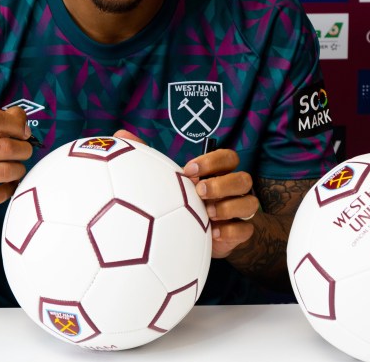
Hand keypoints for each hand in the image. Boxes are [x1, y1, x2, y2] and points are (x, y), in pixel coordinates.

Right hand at [0, 106, 32, 230]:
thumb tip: (20, 117)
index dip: (16, 124)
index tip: (24, 133)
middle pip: (5, 146)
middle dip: (24, 149)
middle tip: (25, 153)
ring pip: (6, 170)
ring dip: (19, 170)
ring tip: (16, 170)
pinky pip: (2, 193)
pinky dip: (11, 188)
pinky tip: (6, 185)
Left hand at [113, 130, 259, 258]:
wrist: (202, 234)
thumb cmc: (183, 200)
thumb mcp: (170, 181)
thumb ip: (148, 157)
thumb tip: (120, 135)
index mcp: (218, 172)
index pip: (227, 158)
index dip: (212, 162)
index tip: (187, 170)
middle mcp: (233, 189)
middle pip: (244, 178)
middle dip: (222, 184)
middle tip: (198, 192)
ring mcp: (240, 210)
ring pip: (249, 203)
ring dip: (228, 208)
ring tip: (206, 215)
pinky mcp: (241, 232)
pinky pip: (245, 229)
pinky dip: (230, 231)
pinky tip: (211, 234)